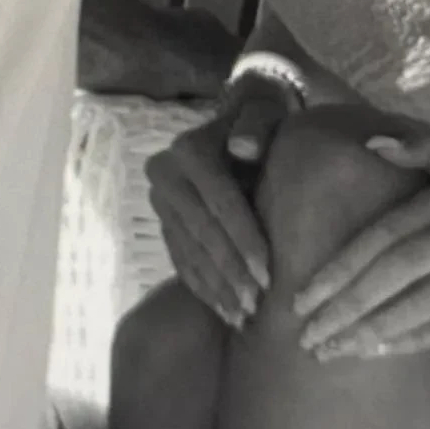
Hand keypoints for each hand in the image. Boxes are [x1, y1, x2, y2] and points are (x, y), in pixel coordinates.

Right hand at [144, 86, 288, 328]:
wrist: (239, 123)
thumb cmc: (261, 119)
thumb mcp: (265, 111)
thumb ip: (258, 125)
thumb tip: (243, 148)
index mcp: (189, 148)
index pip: (219, 200)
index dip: (243, 238)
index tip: (268, 274)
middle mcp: (166, 174)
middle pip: (202, 231)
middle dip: (231, 271)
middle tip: (257, 304)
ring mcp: (161, 202)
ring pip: (190, 252)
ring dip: (218, 288)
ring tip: (244, 317)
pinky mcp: (163, 223)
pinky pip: (181, 261)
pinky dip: (205, 289)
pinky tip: (226, 312)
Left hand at [292, 129, 429, 359]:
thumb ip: (417, 149)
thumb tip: (369, 143)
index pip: (385, 234)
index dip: (341, 267)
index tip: (302, 296)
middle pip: (396, 272)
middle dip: (346, 306)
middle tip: (306, 335)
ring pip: (424, 304)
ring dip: (373, 331)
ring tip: (332, 351)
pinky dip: (415, 341)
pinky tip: (378, 353)